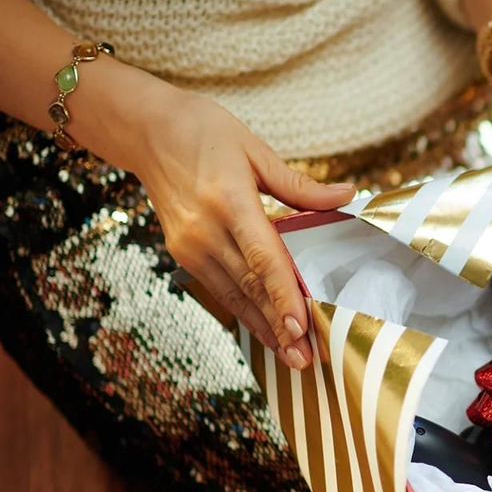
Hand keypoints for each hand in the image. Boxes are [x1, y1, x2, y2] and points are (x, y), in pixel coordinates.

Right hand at [97, 73, 355, 368]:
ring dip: (265, 329)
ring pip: (235, 295)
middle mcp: (205, 230)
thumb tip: (346, 196)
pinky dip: (246, 312)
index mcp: (228, 200)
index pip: (262, 257)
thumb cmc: (204, 131)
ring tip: (293, 358)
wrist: (145, 131)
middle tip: (309, 359)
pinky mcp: (183, 253)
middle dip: (280, 326)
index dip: (282, 294)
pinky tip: (267, 333)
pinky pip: (220, 288)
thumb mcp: (254, 148)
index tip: (300, 326)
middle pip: (250, 286)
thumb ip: (299, 184)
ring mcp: (190, 245)